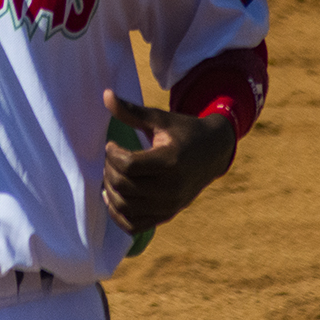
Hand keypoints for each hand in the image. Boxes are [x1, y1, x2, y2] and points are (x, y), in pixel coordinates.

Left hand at [102, 90, 235, 234]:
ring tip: (111, 174)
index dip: (112, 154)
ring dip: (110, 191)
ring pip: (127, 207)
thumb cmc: (183, 132)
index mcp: (170, 161)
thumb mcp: (160, 119)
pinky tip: (112, 198)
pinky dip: (118, 216)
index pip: (128, 165)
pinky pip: (135, 225)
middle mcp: (171, 187)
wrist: (213, 153)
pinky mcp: (167, 215)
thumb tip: (105, 94)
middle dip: (108, 171)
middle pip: (124, 186)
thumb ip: (132, 111)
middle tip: (109, 159)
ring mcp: (170, 205)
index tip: (111, 145)